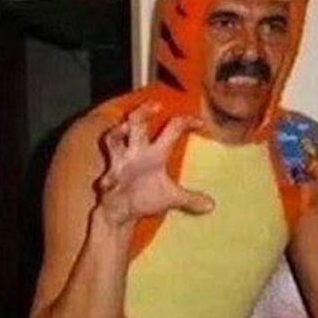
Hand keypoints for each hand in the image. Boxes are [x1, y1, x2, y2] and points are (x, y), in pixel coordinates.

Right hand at [98, 102, 214, 224]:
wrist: (121, 211)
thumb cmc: (145, 196)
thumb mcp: (171, 197)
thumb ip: (190, 199)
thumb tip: (211, 206)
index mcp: (155, 153)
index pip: (172, 129)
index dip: (185, 122)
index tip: (199, 122)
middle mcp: (137, 152)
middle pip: (137, 123)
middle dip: (143, 112)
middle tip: (156, 106)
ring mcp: (120, 163)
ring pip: (114, 139)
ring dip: (117, 133)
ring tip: (123, 128)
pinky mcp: (109, 179)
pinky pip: (106, 176)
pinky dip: (107, 180)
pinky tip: (106, 185)